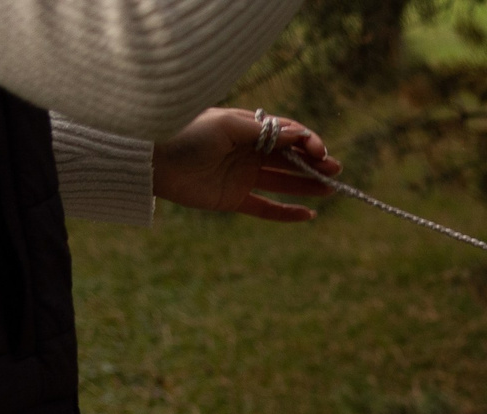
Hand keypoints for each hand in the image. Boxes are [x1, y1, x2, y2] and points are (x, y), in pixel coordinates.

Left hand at [150, 108, 339, 221]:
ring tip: (331, 188)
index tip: (319, 151)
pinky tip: (309, 215)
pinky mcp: (233, 199)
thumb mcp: (227, 125)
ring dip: (307, 185)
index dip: (306, 142)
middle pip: (289, 159)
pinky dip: (287, 213)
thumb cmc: (187, 133)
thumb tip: (298, 135)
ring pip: (283, 182)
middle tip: (335, 170)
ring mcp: (242, 176)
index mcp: (247, 128)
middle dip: (314, 163)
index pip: (286, 135)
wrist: (152, 159)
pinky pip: (266, 208)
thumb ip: (263, 132)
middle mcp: (248, 151)